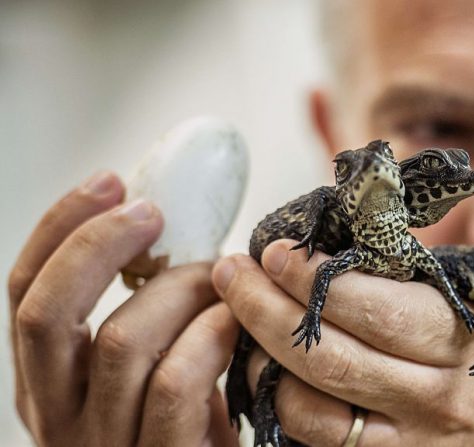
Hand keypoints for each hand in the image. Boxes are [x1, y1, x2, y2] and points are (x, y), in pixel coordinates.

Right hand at [8, 172, 238, 445]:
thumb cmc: (191, 424)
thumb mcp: (152, 365)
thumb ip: (148, 312)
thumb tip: (176, 230)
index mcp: (47, 383)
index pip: (24, 293)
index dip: (61, 228)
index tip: (110, 182)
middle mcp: (58, 416)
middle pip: (45, 312)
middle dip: (98, 244)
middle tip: (153, 212)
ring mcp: (104, 445)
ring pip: (121, 340)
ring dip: (179, 289)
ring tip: (219, 277)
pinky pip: (173, 383)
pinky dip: (208, 336)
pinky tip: (232, 320)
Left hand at [212, 240, 473, 446]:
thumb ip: (414, 275)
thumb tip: (332, 243)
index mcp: (461, 340)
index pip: (374, 308)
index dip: (312, 278)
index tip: (274, 251)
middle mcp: (437, 399)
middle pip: (329, 359)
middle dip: (266, 311)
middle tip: (232, 274)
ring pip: (312, 413)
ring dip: (263, 366)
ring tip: (240, 327)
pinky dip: (285, 410)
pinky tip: (271, 377)